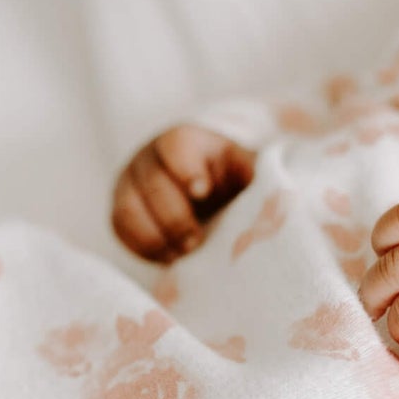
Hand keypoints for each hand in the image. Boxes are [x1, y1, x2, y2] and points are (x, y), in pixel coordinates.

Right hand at [111, 125, 256, 262]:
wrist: (205, 189)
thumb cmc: (231, 179)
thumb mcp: (248, 170)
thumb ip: (259, 178)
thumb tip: (278, 202)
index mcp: (184, 140)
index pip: (175, 145)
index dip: (186, 169)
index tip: (203, 193)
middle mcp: (149, 158)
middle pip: (151, 184)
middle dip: (174, 218)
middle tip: (195, 243)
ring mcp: (129, 185)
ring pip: (127, 210)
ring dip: (155, 238)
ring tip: (182, 256)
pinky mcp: (121, 212)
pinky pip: (121, 231)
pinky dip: (143, 248)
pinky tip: (169, 259)